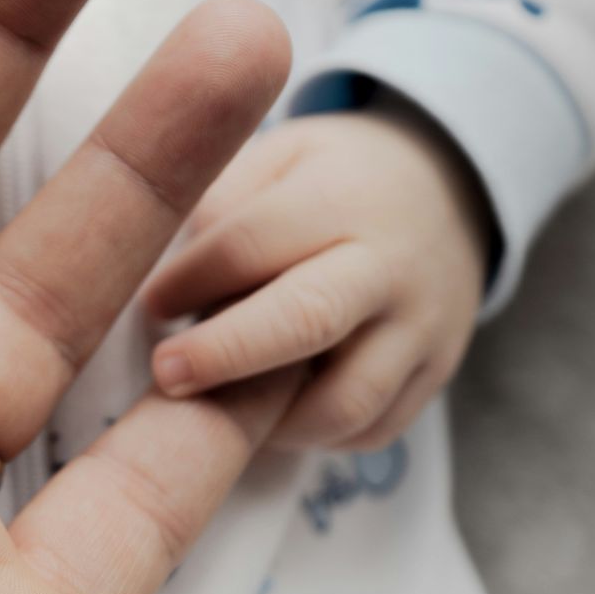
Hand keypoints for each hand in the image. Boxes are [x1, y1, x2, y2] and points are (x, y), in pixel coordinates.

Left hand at [142, 106, 492, 451]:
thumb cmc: (330, 178)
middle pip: (305, 321)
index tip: (148, 304)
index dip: (188, 280)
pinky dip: (311, 437)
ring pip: (344, 402)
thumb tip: (166, 279)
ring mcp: (422, 330)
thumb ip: (225, 205)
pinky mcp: (434, 377)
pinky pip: (369, 430)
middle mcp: (389, 269)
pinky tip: (266, 419)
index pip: (249, 244)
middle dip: (224, 355)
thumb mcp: (278, 157)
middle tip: (165, 376)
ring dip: (268, 418)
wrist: (446, 193)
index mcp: (341, 201)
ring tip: (216, 408)